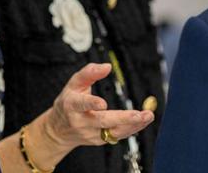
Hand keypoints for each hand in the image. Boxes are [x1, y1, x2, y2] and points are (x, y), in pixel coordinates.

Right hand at [16, 63, 153, 171]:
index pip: (82, 104)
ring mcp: (90, 134)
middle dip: (122, 118)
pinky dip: (132, 129)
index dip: (92, 104)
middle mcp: (81, 122)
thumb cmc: (69, 102)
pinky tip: (143, 121)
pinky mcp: (99, 140)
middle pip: (102, 121)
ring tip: (148, 115)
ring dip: (133, 125)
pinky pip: (117, 136)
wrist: (59, 130)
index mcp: (72, 105)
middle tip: (138, 114)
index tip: (103, 104)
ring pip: (113, 132)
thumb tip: (107, 66)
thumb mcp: (73, 84)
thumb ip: (89, 72)